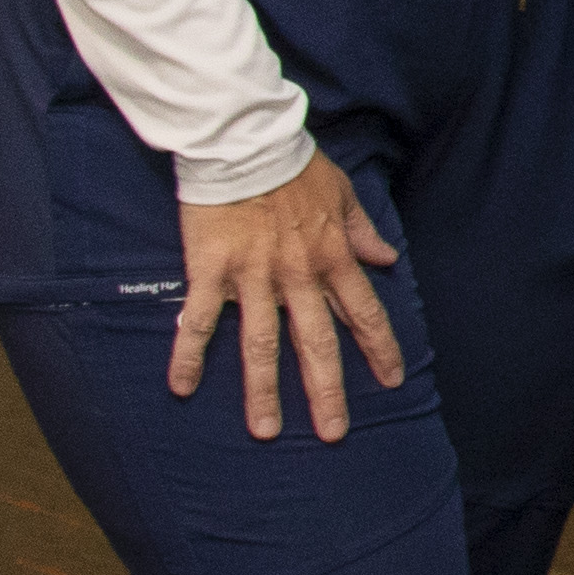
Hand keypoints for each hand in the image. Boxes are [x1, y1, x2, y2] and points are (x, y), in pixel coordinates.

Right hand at [174, 150, 403, 443]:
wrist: (243, 141)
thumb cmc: (295, 163)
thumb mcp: (343, 193)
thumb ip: (363, 230)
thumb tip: (388, 256)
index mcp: (333, 257)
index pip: (364, 314)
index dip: (379, 349)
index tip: (392, 382)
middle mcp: (297, 276)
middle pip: (316, 343)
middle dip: (326, 391)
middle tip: (332, 433)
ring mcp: (252, 277)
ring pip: (260, 345)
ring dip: (262, 390)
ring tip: (265, 431)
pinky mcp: (210, 271)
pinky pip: (198, 320)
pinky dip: (187, 355)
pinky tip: (181, 387)